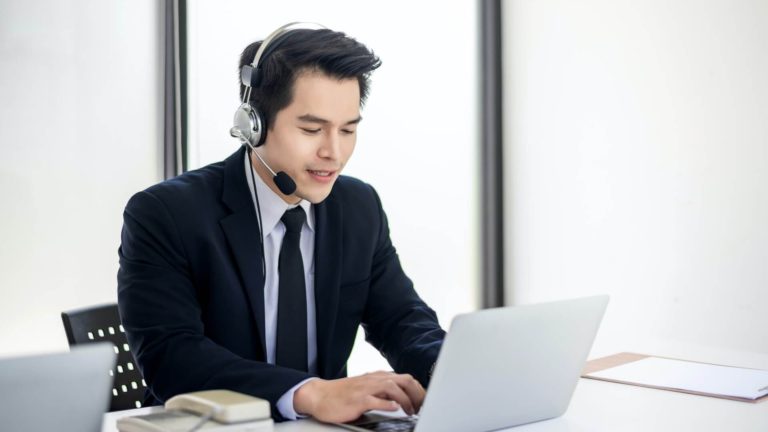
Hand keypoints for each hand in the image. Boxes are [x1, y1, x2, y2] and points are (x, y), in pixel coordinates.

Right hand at [293, 371, 425, 422]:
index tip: (425, 402)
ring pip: (393, 388)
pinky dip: (388, 404)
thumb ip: (383, 392)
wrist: (320, 395)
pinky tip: (394, 409)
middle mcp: (374, 380)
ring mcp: (366, 389)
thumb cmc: (343, 394)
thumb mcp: (367, 389)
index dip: (419, 391)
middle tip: (423, 408)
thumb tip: (402, 399)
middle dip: (417, 394)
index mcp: (378, 377)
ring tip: (411, 411)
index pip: (406, 379)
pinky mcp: (358, 400)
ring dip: (406, 400)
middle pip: (404, 380)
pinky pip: (376, 400)